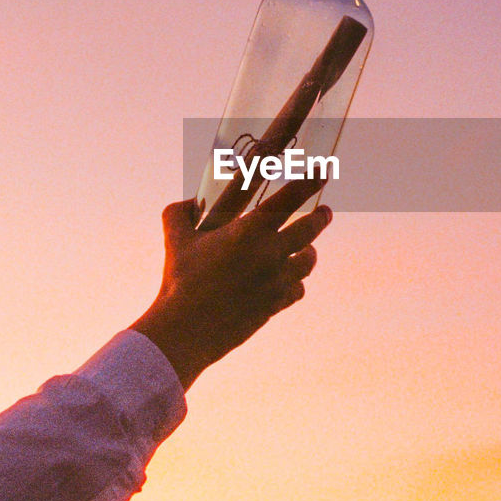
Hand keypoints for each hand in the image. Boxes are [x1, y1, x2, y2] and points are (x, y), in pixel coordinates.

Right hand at [131, 178, 331, 389]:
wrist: (187, 329)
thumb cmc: (180, 281)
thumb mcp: (176, 240)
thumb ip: (179, 213)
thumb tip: (188, 201)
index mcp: (250, 231)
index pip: (289, 198)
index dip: (309, 181)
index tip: (324, 171)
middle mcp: (270, 253)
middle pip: (310, 228)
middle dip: (321, 217)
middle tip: (324, 212)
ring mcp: (277, 281)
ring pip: (308, 260)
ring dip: (308, 251)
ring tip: (306, 248)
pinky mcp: (276, 304)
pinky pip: (297, 289)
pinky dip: (294, 283)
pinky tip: (287, 281)